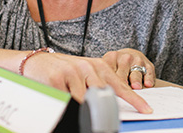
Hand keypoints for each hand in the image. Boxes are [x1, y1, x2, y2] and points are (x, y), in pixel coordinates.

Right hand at [21, 52, 152, 113]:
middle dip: (102, 110)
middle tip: (103, 120)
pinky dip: (67, 105)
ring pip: (84, 101)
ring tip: (73, 101)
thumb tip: (113, 103)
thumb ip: (98, 84)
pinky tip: (62, 98)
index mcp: (98, 66)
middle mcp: (87, 67)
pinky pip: (67, 101)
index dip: (134, 99)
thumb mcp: (85, 73)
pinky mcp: (57, 79)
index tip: (146, 109)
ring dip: (81, 108)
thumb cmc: (64, 70)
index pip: (120, 85)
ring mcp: (72, 72)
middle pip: (102, 96)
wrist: (36, 61)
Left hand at [102, 48, 154, 89]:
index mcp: (112, 57)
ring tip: (136, 87)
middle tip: (121, 90)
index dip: (108, 82)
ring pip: (136, 72)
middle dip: (122, 81)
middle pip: (122, 72)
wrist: (131, 55)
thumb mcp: (107, 67)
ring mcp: (138, 61)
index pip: (109, 70)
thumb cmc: (116, 66)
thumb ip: (104, 77)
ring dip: (135, 80)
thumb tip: (100, 93)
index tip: (108, 90)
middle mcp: (125, 57)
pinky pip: (149, 72)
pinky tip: (148, 84)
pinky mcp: (148, 65)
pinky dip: (148, 78)